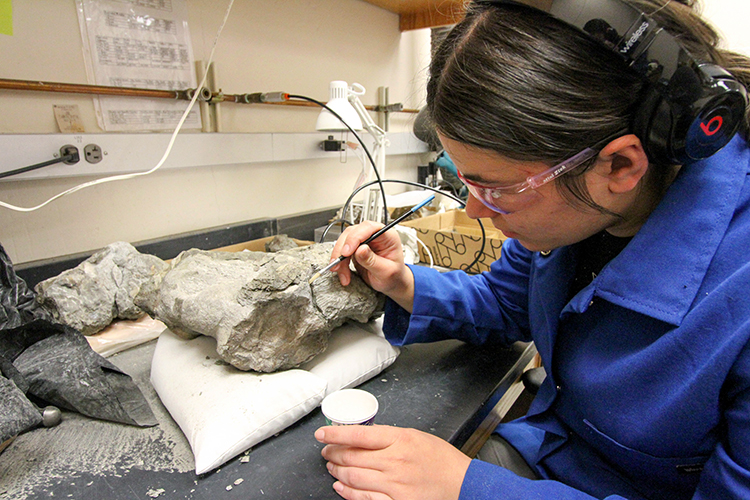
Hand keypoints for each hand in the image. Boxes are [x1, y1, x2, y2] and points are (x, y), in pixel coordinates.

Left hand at [315, 424, 470, 499]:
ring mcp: (394, 484)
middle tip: (326, 451)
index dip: (335, 434)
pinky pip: (364, 498)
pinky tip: (341, 487)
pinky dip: (348, 493)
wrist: (460, 482)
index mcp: (399, 440)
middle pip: (352, 456)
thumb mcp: (414, 436)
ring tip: (332, 467)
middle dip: (333, 453)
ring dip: (338, 471)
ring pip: (354, 477)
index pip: (359, 434)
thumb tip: (362, 437)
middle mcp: (394, 461)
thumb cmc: (439, 458)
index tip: (322, 433)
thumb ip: (388, 436)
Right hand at [330, 222, 414, 311]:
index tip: (347, 252)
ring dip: (339, 257)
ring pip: (344, 241)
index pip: (368, 228)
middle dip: (342, 249)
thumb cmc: (394, 276)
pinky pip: (343, 251)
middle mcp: (374, 235)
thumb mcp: (386, 271)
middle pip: (352, 233)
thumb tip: (360, 249)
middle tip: (339, 263)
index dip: (355, 237)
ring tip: (340, 271)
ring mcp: (364, 241)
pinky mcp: (356, 249)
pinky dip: (340, 262)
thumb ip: (373, 261)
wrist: (392, 284)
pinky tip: (342, 272)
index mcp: (387, 236)